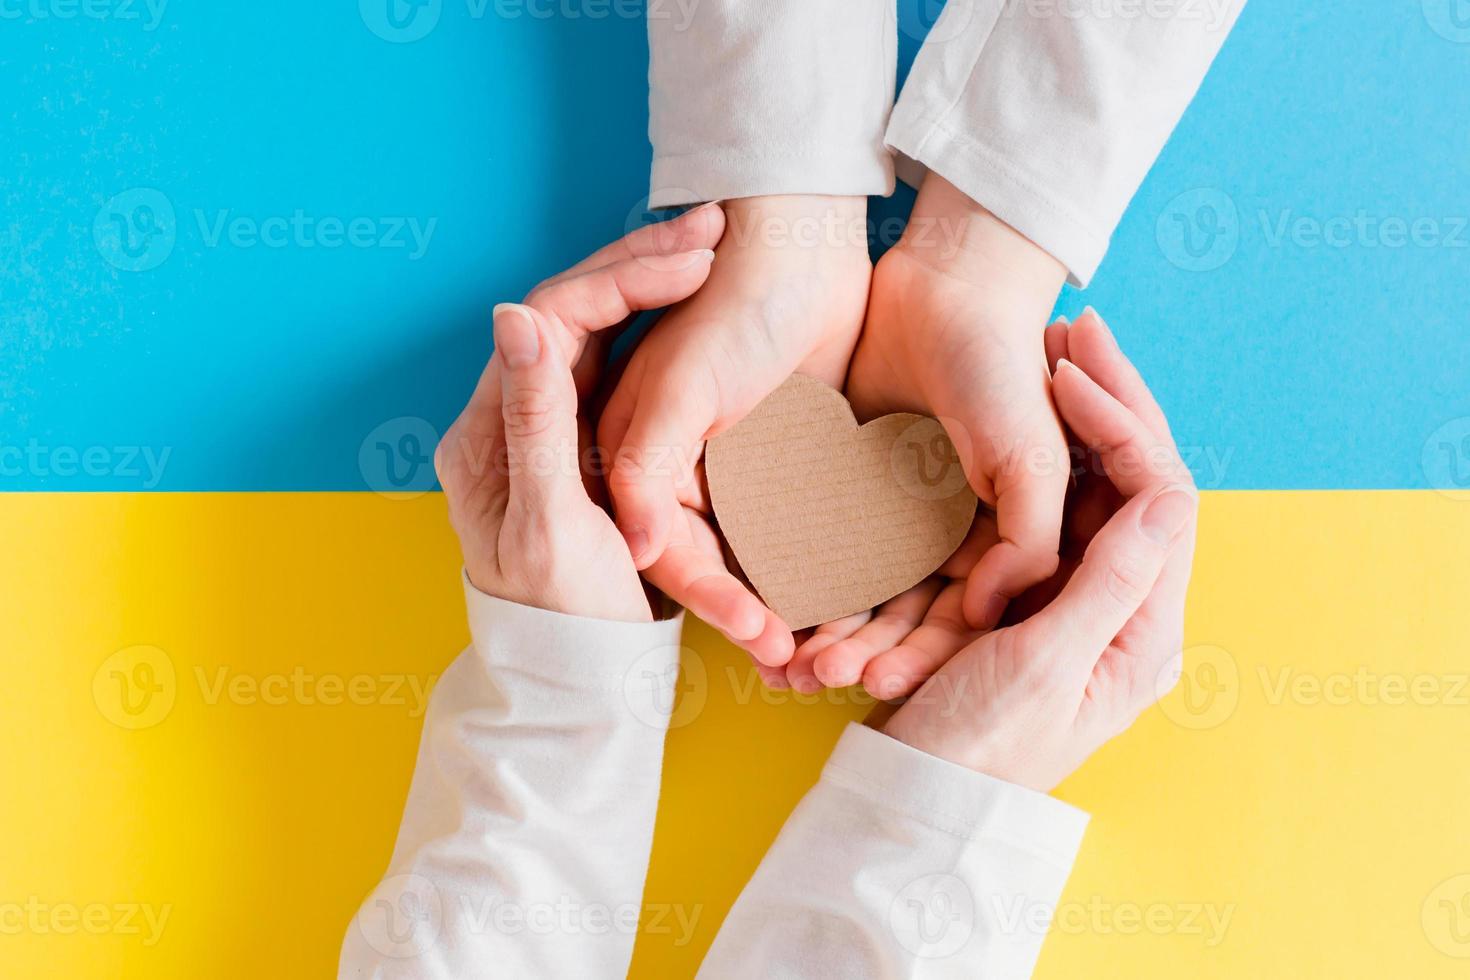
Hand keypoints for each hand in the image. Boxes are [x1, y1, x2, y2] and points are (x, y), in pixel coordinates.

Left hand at [435, 211, 722, 620]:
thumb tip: (517, 314)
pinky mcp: (578, 441)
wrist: (574, 677)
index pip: (550, 319)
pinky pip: (612, 357)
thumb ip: (535, 422)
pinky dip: (654, 319)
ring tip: (711, 244)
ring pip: (594, 328)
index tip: (692, 262)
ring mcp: (544, 425)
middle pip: (571, 311)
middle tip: (713, 225)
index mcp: (490, 430)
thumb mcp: (550, 523)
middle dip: (640, 264)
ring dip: (648, 281)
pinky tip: (694, 293)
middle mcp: (509, 416)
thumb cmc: (566, 615)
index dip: (620, 281)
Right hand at [598, 195, 872, 664]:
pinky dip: (825, 569)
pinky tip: (855, 605)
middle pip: (716, 570)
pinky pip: (805, 531)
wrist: (802, 246)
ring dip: (791, 607)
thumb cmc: (730, 304)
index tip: (766, 639)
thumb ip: (646, 470)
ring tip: (827, 657)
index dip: (716, 601)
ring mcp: (741, 474)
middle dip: (754, 621)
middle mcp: (687, 477)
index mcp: (644, 464)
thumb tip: (634, 551)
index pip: (674, 555)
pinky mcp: (792, 463)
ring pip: (761, 560)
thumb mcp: (679, 389)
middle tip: (799, 667)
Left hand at [786, 176, 1069, 694]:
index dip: (918, 657)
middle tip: (810, 678)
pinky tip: (763, 602)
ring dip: (820, 626)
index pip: (953, 622)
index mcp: (991, 544)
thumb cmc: (1004, 371)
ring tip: (780, 659)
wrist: (945, 289)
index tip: (873, 681)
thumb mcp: (1033, 458)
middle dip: (856, 651)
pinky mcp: (840, 479)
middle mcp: (938, 539)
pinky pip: (811, 539)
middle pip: (895, 616)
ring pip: (850, 588)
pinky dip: (792, 573)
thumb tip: (988, 614)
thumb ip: (1028, 540)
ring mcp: (887, 512)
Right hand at [879, 310, 1198, 790]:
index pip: (1164, 501)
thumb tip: (1170, 495)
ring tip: (1056, 341)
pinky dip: (1047, 452)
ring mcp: (1083, 601)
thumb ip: (1110, 582)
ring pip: (1097, 486)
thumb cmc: (974, 744)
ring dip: (1082, 416)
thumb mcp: (1043, 665)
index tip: (1068, 372)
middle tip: (1076, 325)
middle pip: (1137, 482)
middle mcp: (1125, 612)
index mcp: (1144, 634)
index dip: (1125, 426)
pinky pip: (1058, 508)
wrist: (915, 797)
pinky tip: (1025, 401)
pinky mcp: (1041, 598)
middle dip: (1112, 401)